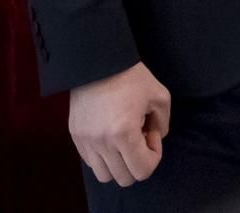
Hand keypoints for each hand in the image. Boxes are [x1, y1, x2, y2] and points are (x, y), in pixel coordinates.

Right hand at [69, 61, 170, 187]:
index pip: (142, 171)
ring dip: (119, 164)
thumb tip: (155, 140)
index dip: (154, 156)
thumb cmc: (132, 77)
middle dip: (137, 162)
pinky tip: (111, 135)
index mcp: (123, 134)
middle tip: (140, 136)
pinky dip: (104, 157)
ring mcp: (85, 142)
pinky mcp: (75, 137)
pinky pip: (91, 162)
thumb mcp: (160, 96)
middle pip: (124, 178)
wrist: (97, 61)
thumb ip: (164, 124)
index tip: (152, 132)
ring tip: (124, 139)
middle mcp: (101, 143)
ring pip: (105, 175)